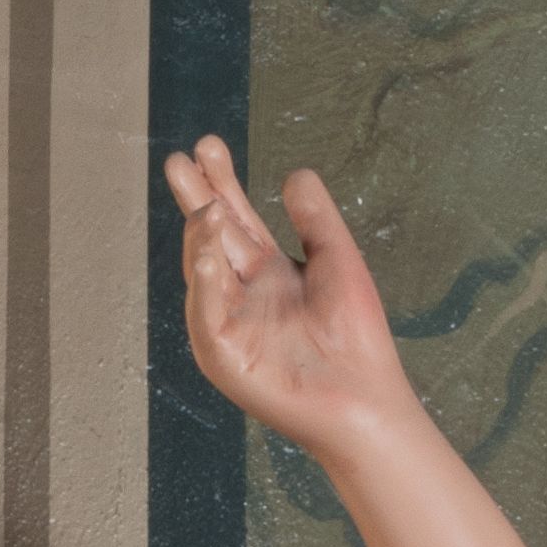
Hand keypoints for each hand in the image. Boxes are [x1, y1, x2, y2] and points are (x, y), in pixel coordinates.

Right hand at [163, 137, 409, 451]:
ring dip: (200, 236)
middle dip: (195, 199)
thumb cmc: (357, 339)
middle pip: (210, 237)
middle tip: (179, 160)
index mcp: (268, 274)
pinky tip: (210, 254)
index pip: (236, 219)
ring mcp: (231, 326)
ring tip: (208, 206)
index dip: (220, 182)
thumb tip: (296, 174)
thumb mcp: (337, 261)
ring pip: (202, 272)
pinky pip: (206, 315)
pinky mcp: (225, 358)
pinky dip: (205, 284)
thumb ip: (315, 219)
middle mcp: (243, 296)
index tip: (208, 146)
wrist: (368, 400)